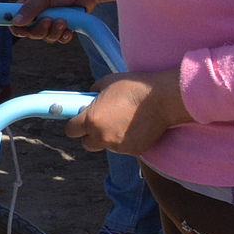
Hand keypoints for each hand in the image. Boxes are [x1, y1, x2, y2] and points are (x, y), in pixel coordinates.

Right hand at [9, 0, 114, 42]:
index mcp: (28, 4)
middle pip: (32, 33)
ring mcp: (52, 21)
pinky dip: (64, 36)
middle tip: (48, 21)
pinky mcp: (65, 26)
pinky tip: (69, 29)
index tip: (23, 30)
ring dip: (54, 32)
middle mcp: (38, 14)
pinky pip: (60, 38)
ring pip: (46, 37)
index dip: (17, 27)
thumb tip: (15, 22)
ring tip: (63, 21)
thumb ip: (29, 9)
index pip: (16, 21)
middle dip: (40, 30)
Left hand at [66, 69, 190, 155]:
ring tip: (124, 121)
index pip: (71, 130)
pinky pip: (123, 148)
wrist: (163, 98)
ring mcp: (117, 146)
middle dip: (91, 135)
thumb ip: (93, 93)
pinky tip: (136, 127)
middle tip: (101, 123)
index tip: (80, 120)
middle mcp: (101, 136)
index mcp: (91, 120)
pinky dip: (126, 140)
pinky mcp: (133, 151)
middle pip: (86, 143)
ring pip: (106, 146)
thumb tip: (88, 99)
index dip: (75, 125)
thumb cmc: (134, 87)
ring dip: (109, 137)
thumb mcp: (106, 83)